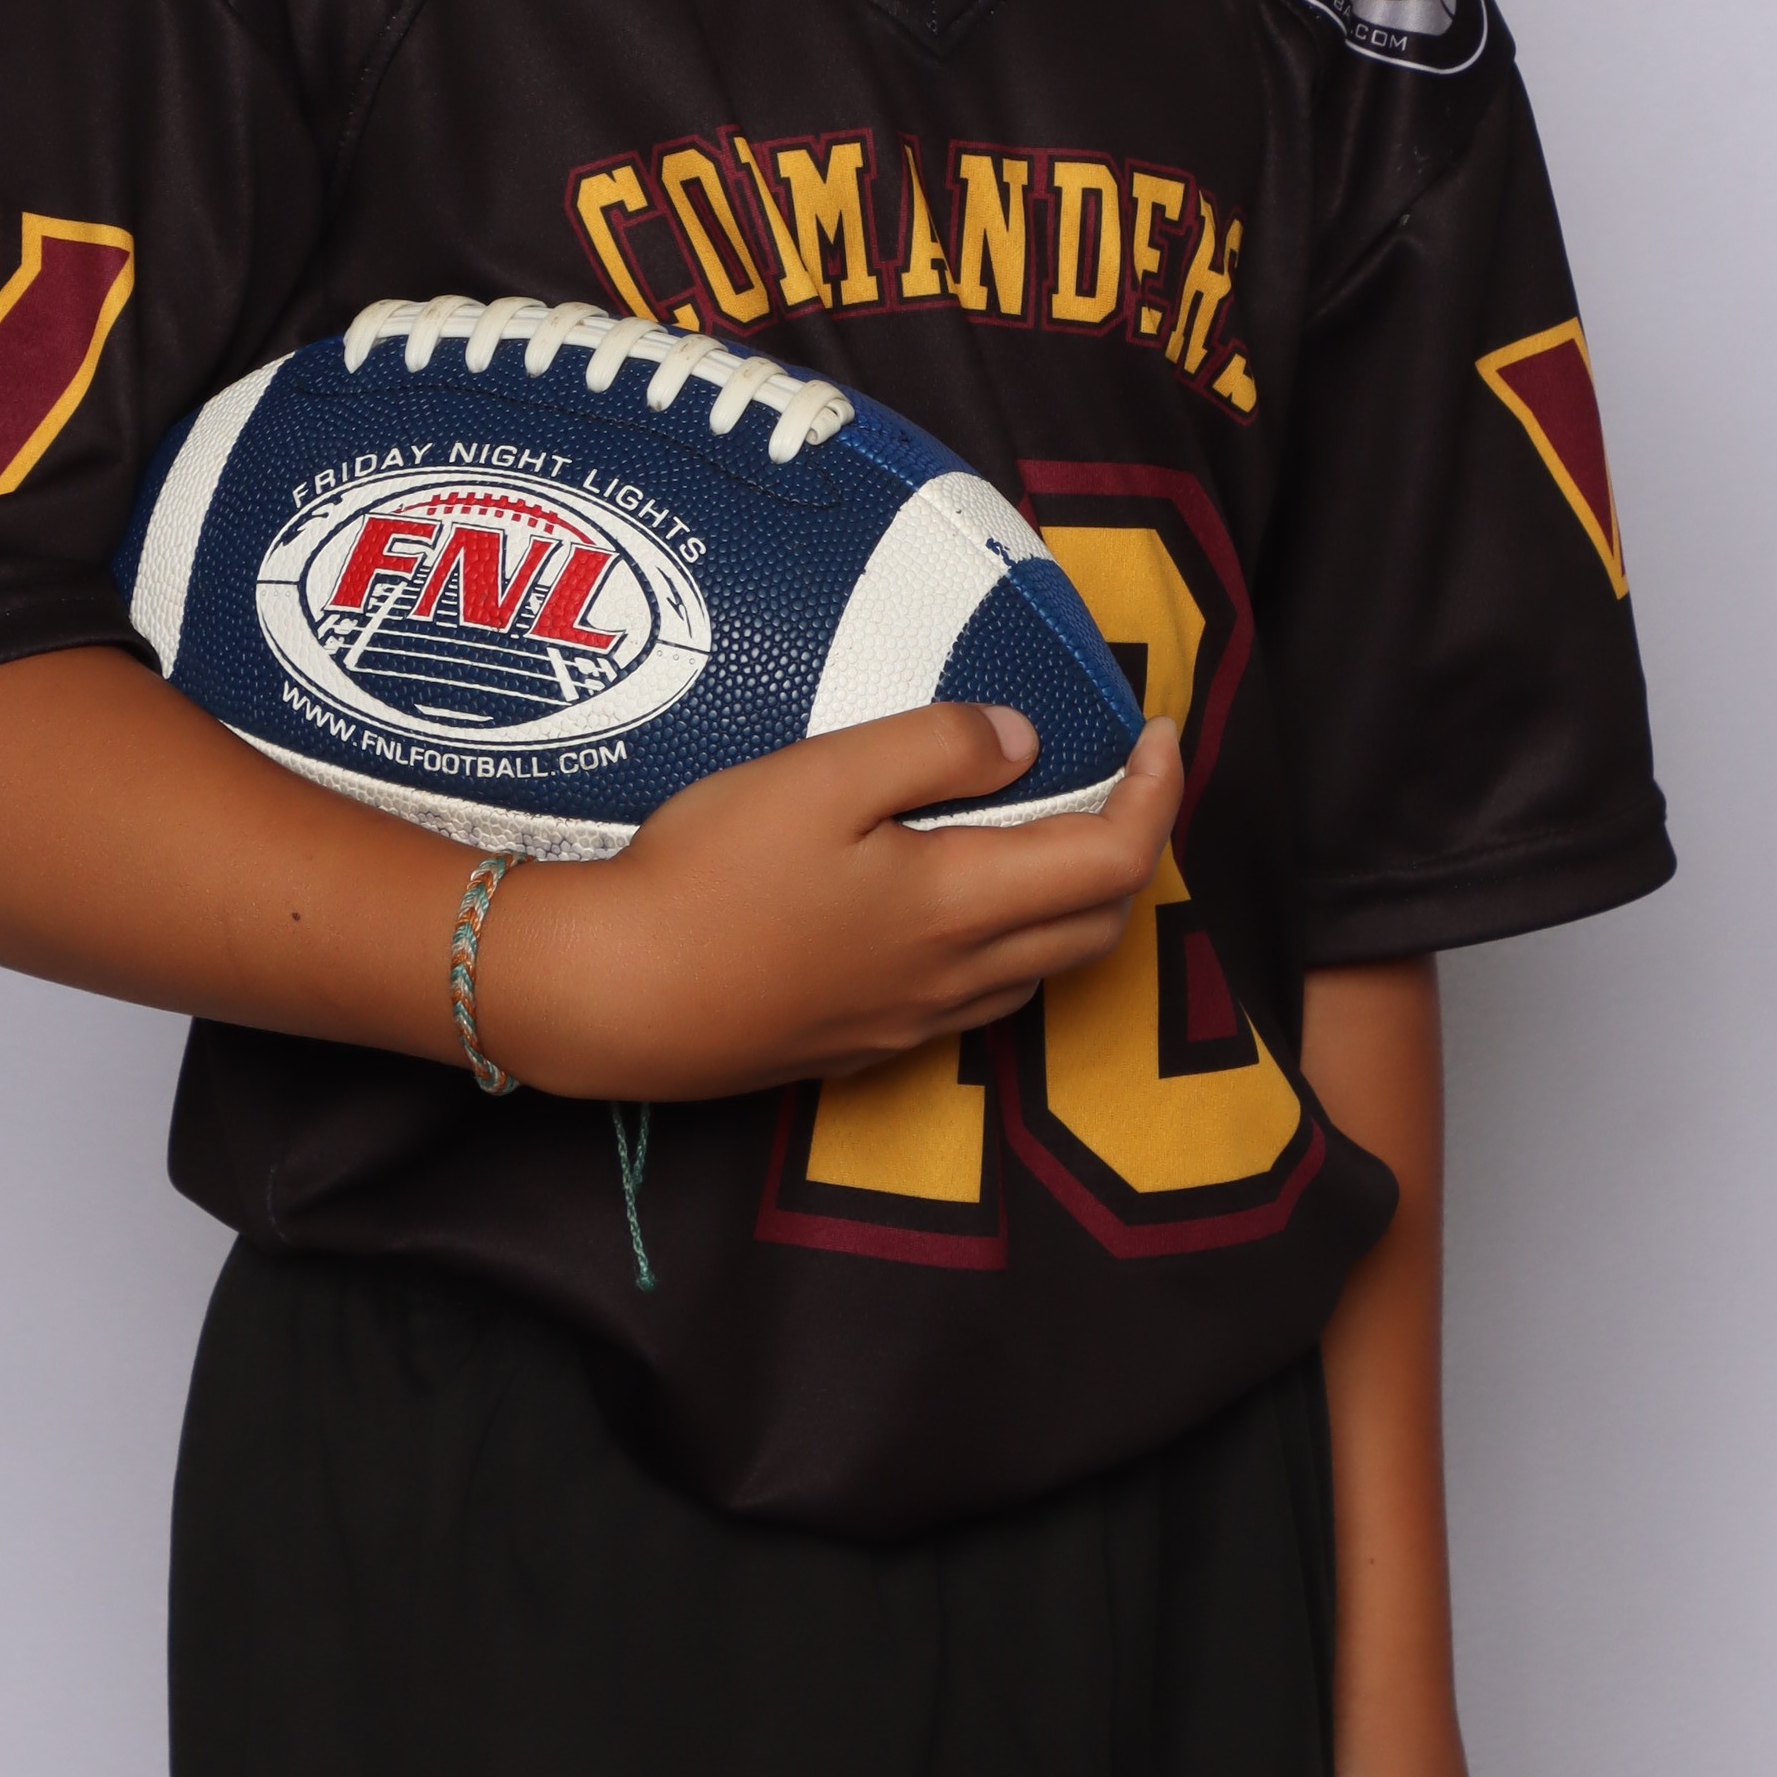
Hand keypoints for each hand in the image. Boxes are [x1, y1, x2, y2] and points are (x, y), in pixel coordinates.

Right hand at [479, 706, 1181, 1102]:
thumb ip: (933, 748)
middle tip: (1118, 780)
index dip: (1158, 792)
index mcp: (959, 904)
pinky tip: (963, 908)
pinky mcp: (865, 1045)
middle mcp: (955, 977)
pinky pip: (980, 1001)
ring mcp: (911, 1021)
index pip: (1113, 856)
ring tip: (1051, 833)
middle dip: (1132, 849)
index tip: (1160, 731)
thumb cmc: (708, 874)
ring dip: (1076, 903)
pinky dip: (1013, 947)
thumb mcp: (820, 777)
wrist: (617, 997)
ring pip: (1042, 970)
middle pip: (1098, 925)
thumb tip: (1025, 740)